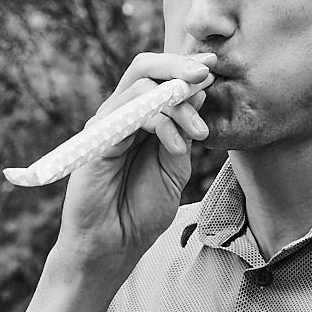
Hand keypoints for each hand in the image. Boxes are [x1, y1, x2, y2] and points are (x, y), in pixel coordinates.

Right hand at [52, 52, 215, 276]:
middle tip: (206, 74)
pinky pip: (127, 114)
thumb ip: (185, 131)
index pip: (159, 76)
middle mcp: (120, 114)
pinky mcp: (96, 141)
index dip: (186, 66)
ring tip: (199, 132)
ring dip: (177, 103)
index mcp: (140, 117)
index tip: (215, 66)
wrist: (114, 246)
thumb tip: (199, 91)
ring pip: (141, 87)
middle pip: (145, 68)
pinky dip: (159, 123)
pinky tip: (177, 146)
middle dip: (178, 65)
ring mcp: (106, 124)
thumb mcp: (176, 166)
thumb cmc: (141, 210)